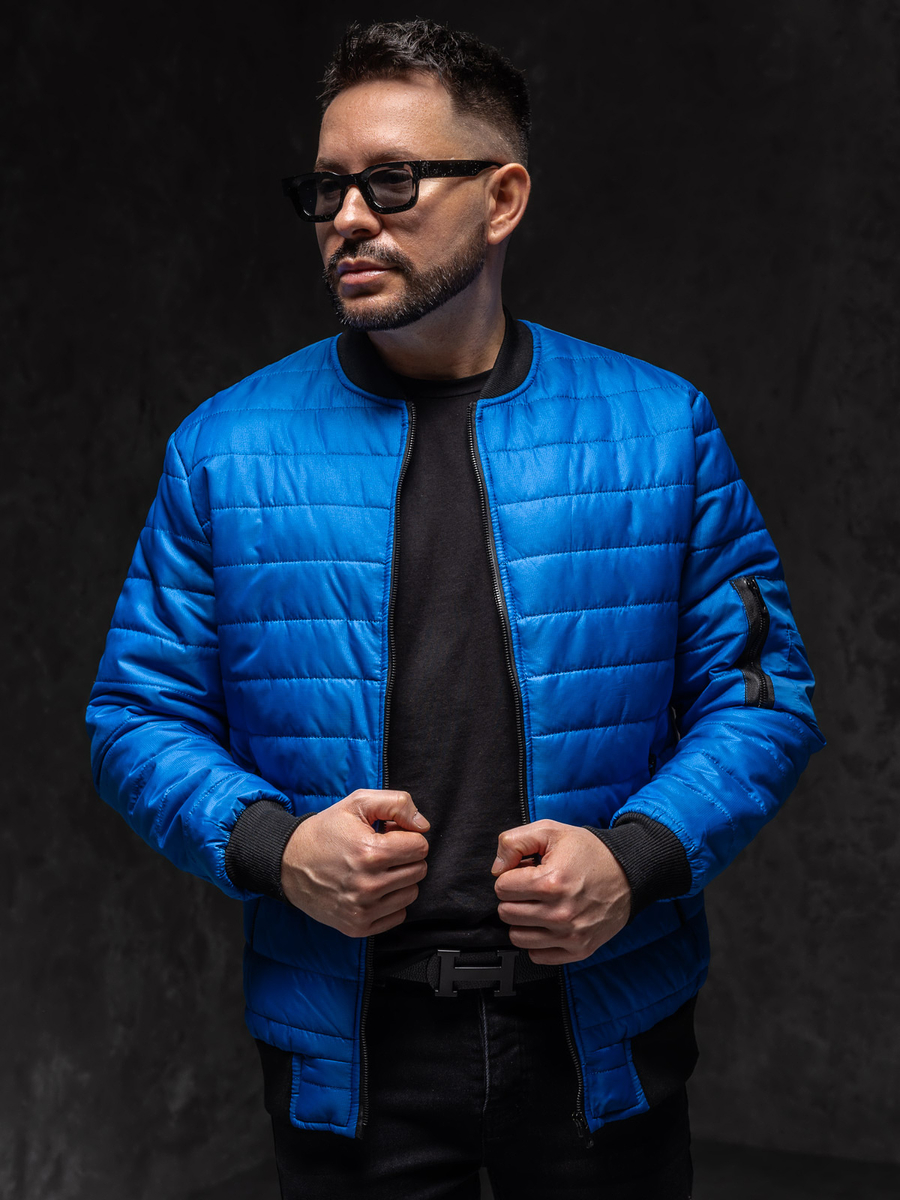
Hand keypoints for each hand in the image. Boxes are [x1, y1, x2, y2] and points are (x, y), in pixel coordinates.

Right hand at [280, 789, 429, 936]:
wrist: (288, 864)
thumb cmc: (325, 831)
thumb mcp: (357, 803)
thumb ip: (397, 804)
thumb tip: (422, 825)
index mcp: (370, 852)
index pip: (420, 847)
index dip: (407, 836)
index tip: (389, 835)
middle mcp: (368, 885)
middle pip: (419, 870)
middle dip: (406, 857)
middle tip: (382, 851)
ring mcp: (362, 909)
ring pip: (411, 893)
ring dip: (400, 879)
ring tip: (376, 869)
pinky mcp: (358, 926)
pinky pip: (398, 915)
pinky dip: (391, 902)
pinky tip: (373, 889)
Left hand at [491, 820, 630, 964]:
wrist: (628, 873)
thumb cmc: (589, 852)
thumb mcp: (551, 831)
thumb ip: (514, 842)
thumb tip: (497, 869)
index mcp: (550, 882)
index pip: (502, 888)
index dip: (510, 876)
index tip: (525, 872)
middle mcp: (560, 913)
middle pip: (506, 913)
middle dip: (514, 897)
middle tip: (532, 888)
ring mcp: (570, 935)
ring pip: (517, 936)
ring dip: (523, 920)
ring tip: (539, 905)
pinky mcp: (578, 950)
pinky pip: (537, 955)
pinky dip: (537, 941)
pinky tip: (547, 923)